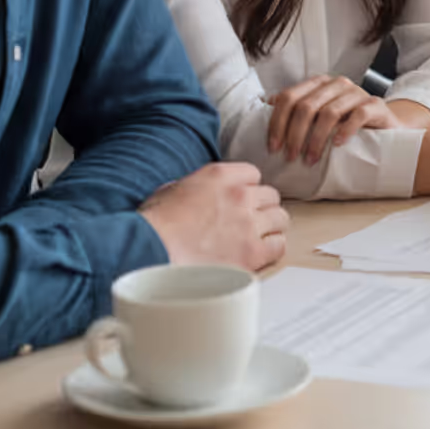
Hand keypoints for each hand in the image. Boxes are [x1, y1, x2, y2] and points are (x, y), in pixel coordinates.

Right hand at [139, 162, 288, 270]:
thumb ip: (195, 186)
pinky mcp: (252, 252)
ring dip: (270, 228)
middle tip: (251, 222)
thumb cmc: (153, 225)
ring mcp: (248, 224)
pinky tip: (260, 254)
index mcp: (220, 176)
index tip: (242, 201)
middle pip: (270, 196)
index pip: (253, 174)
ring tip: (258, 238)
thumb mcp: (171, 190)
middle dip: (261, 208)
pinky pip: (279, 246)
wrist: (150, 252)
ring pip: (280, 219)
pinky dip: (272, 250)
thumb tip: (198, 194)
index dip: (248, 188)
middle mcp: (240, 195)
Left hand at [267, 74, 399, 165]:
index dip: (277, 122)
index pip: (289, 97)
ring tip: (311, 159)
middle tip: (291, 157)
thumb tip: (263, 107)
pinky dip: (345, 131)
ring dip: (316, 139)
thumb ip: (295, 110)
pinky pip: (358, 115)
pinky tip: (337, 145)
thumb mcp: (318, 115)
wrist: (385, 125)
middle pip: (306, 106)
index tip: (273, 147)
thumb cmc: (346, 123)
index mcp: (318, 84)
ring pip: (329, 112)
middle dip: (294, 135)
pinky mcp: (375, 105)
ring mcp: (357, 93)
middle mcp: (336, 84)